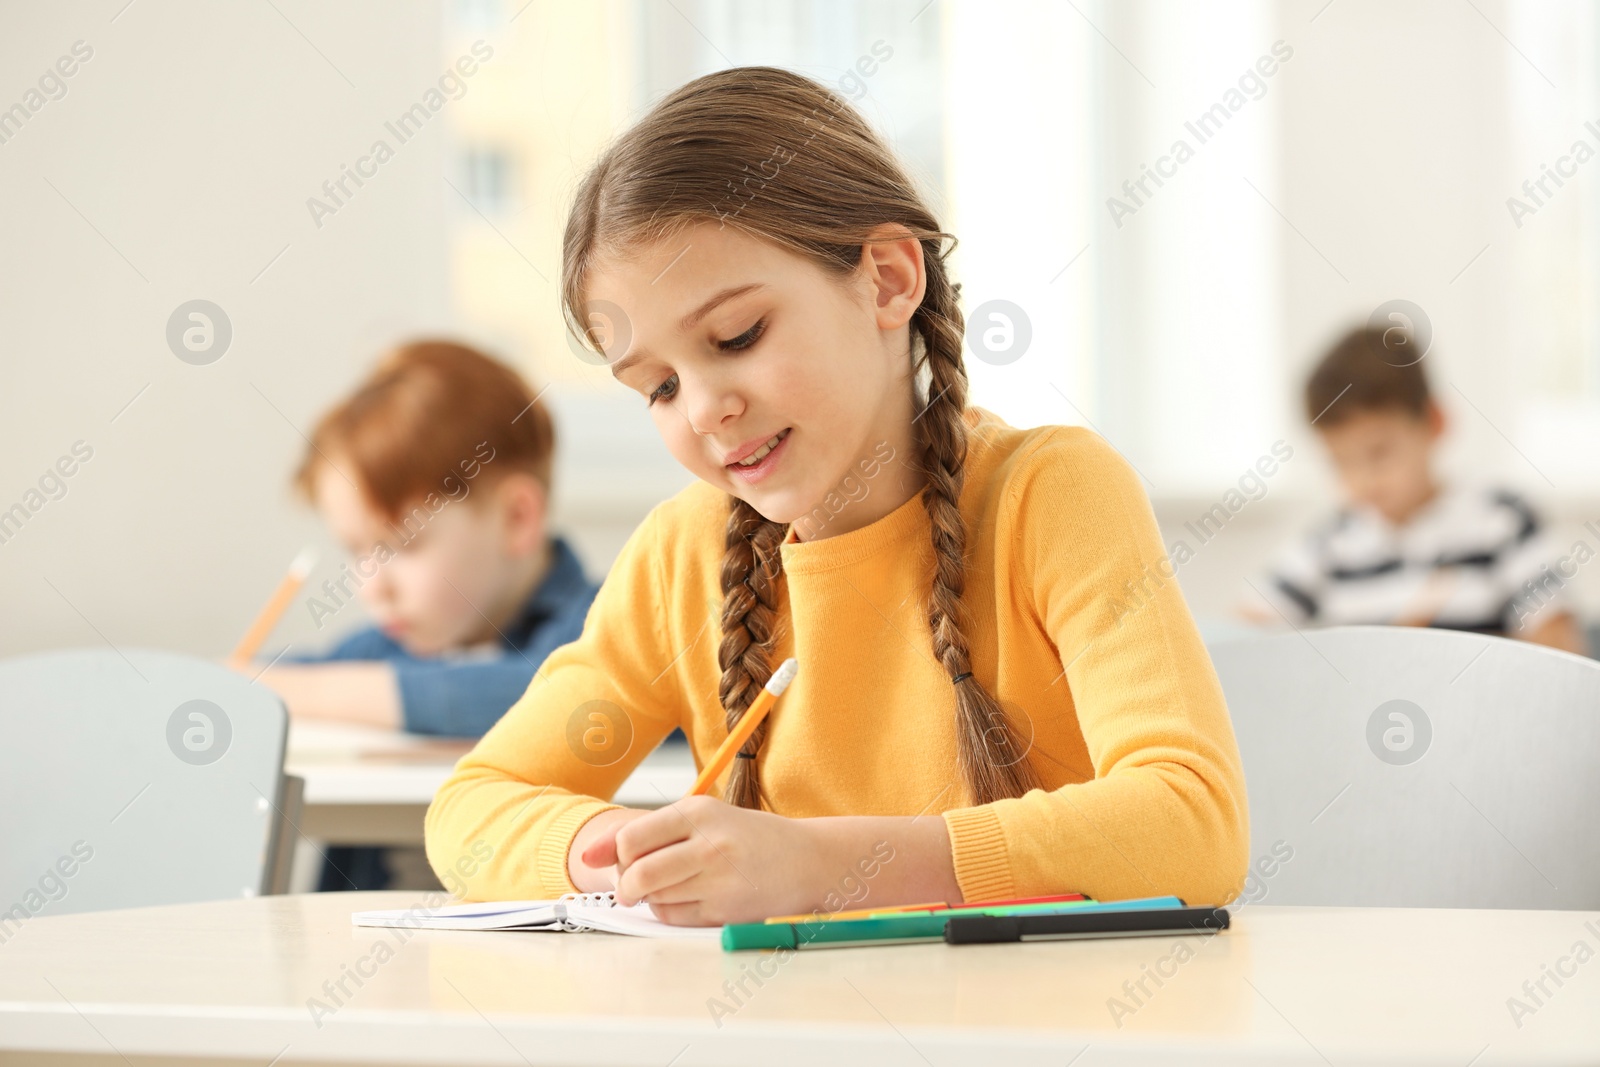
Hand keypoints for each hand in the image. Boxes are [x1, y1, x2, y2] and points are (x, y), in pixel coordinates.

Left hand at [579, 795, 825, 925]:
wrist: (807, 860)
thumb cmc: (748, 837)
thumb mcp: (702, 819)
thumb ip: (647, 833)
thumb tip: (589, 854)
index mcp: (699, 812)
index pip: (632, 838)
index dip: (618, 855)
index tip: (623, 860)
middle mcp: (709, 843)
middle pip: (639, 874)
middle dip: (626, 885)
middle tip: (632, 885)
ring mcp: (719, 880)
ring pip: (654, 898)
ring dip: (650, 898)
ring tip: (671, 885)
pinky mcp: (725, 911)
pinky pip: (674, 917)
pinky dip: (669, 911)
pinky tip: (689, 897)